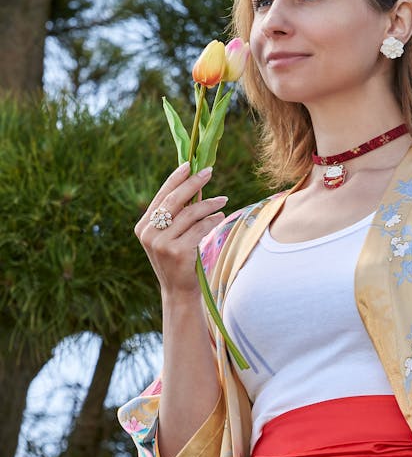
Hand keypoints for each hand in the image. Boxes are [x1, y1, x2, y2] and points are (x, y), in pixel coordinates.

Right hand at [135, 162, 227, 298]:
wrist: (178, 292)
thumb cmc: (178, 261)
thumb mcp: (171, 236)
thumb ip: (177, 215)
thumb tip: (195, 186)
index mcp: (143, 226)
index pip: (161, 196)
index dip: (176, 178)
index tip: (189, 164)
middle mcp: (148, 233)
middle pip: (174, 200)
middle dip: (193, 183)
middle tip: (209, 172)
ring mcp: (161, 243)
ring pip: (190, 214)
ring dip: (209, 204)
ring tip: (223, 200)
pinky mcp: (177, 252)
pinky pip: (200, 229)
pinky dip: (212, 220)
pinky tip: (220, 216)